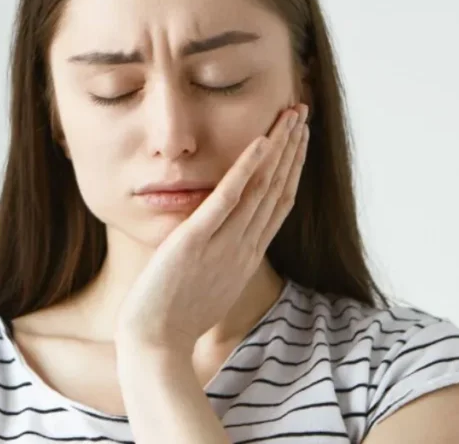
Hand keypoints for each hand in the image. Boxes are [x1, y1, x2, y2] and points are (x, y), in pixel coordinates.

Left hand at [115, 103, 309, 352]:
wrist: (154, 344)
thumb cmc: (173, 319)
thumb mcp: (207, 285)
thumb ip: (218, 259)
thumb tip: (218, 241)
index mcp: (246, 257)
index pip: (278, 205)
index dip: (292, 170)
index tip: (299, 141)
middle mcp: (243, 247)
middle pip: (278, 190)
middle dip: (293, 149)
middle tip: (303, 114)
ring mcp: (223, 245)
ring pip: (261, 189)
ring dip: (279, 149)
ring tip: (291, 115)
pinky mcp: (196, 242)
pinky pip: (227, 200)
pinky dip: (246, 170)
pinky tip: (260, 141)